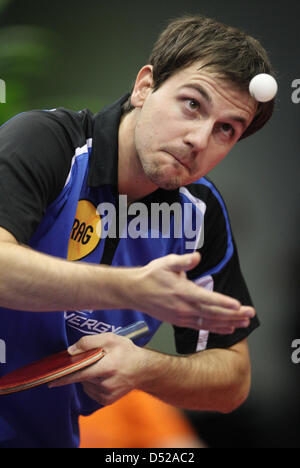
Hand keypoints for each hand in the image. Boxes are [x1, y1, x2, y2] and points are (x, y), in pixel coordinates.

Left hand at [48, 333, 146, 405]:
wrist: (144, 370)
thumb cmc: (127, 352)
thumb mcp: (110, 338)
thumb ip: (89, 342)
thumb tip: (70, 351)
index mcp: (108, 367)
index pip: (81, 373)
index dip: (65, 376)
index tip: (51, 380)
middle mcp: (107, 383)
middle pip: (83, 377)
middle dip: (81, 369)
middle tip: (91, 360)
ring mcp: (107, 394)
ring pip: (86, 384)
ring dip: (87, 376)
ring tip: (102, 367)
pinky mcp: (107, 400)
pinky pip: (91, 391)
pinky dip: (92, 383)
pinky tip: (103, 376)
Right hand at [131, 252, 254, 333]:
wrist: (134, 292)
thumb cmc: (151, 276)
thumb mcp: (166, 263)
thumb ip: (183, 261)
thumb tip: (197, 257)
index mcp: (183, 292)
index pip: (207, 299)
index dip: (223, 302)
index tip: (238, 305)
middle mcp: (184, 307)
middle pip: (213, 313)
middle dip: (233, 314)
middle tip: (250, 313)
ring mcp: (182, 316)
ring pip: (209, 322)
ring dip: (228, 322)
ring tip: (244, 322)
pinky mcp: (180, 321)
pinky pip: (201, 327)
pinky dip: (216, 328)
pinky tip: (227, 328)